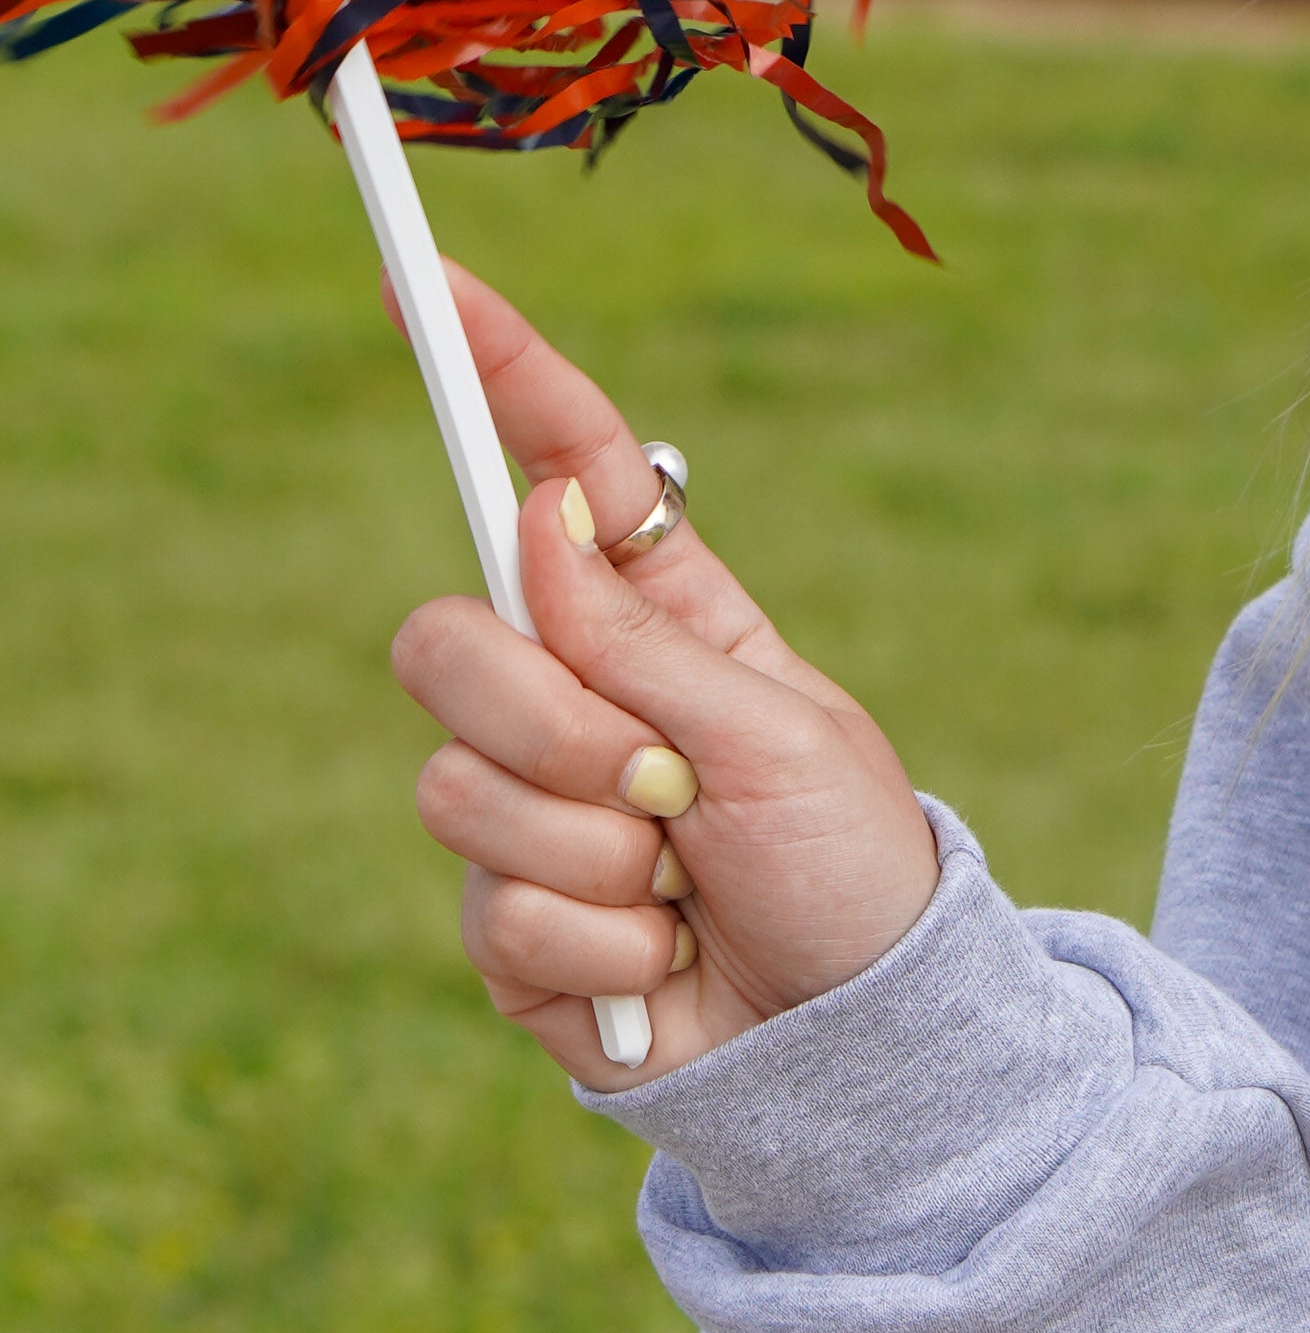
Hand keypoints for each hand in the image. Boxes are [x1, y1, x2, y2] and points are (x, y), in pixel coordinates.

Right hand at [391, 269, 941, 1093]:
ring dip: (590, 843)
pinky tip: (656, 958)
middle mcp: (577, 699)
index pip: (560, 474)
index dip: (497, 378)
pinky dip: (593, 937)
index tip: (430, 286)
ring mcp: (531, 809)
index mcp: (662, 620)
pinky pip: (487, 901)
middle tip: (657, 784)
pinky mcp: (508, 920)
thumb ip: (640, 641)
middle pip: (447, 637)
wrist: (856, 1045)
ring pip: (455, 780)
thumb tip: (532, 512)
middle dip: (548, 719)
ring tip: (681, 880)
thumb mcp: (775, 736)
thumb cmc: (849, 869)